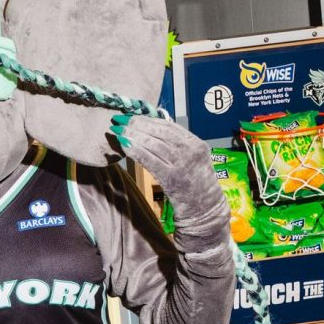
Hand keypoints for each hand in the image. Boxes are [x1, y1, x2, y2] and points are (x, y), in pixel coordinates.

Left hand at [110, 112, 229, 244]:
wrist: (204, 208)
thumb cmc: (194, 182)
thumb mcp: (192, 158)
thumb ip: (177, 145)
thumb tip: (151, 130)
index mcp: (196, 143)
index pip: (170, 126)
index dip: (149, 119)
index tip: (133, 116)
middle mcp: (191, 151)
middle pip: (160, 132)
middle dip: (138, 124)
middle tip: (121, 120)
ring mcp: (182, 164)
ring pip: (154, 144)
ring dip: (133, 135)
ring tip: (119, 131)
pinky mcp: (171, 178)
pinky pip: (150, 160)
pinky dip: (136, 151)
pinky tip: (124, 146)